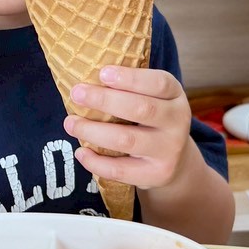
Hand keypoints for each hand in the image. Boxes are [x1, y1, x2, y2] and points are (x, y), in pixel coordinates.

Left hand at [62, 66, 195, 191]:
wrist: (176, 161)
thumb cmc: (152, 119)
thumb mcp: (152, 98)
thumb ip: (129, 88)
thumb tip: (86, 81)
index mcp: (175, 95)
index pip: (159, 83)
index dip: (130, 78)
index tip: (102, 73)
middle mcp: (178, 121)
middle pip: (141, 109)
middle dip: (104, 100)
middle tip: (77, 94)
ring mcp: (169, 150)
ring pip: (126, 140)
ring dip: (93, 131)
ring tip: (70, 123)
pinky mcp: (156, 175)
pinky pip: (121, 170)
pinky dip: (96, 162)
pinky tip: (80, 152)